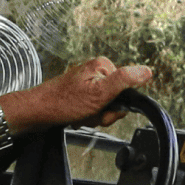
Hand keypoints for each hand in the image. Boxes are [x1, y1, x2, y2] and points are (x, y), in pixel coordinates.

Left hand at [5, 57, 152, 131]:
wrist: (37, 112)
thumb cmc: (63, 103)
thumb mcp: (99, 93)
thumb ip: (125, 81)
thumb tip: (146, 71)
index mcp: (103, 67)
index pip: (127, 90)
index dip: (117, 105)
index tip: (103, 107)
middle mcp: (96, 73)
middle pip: (116, 100)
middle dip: (104, 113)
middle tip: (89, 112)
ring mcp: (88, 84)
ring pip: (105, 108)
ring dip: (93, 117)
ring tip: (80, 114)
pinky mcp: (81, 95)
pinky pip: (94, 110)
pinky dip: (86, 117)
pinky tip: (75, 116)